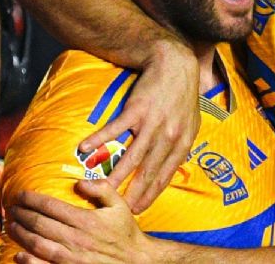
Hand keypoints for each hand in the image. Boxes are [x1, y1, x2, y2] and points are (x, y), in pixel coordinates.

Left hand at [10, 180, 152, 262]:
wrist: (136, 261)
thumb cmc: (125, 232)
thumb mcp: (119, 205)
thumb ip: (101, 189)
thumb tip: (79, 183)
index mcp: (86, 220)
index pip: (51, 206)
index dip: (31, 199)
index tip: (20, 194)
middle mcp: (76, 238)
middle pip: (40, 224)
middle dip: (21, 214)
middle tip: (11, 208)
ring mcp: (72, 257)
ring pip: (38, 244)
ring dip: (21, 234)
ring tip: (11, 226)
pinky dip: (29, 261)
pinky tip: (18, 254)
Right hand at [78, 40, 199, 213]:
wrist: (173, 64)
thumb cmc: (180, 95)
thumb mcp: (190, 123)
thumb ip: (180, 146)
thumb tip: (173, 168)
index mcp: (182, 142)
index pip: (165, 176)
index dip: (151, 194)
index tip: (138, 210)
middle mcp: (169, 136)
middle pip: (148, 172)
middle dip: (134, 194)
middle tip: (119, 210)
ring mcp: (152, 123)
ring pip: (132, 156)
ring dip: (116, 175)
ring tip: (101, 191)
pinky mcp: (136, 109)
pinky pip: (115, 129)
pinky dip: (99, 139)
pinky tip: (84, 150)